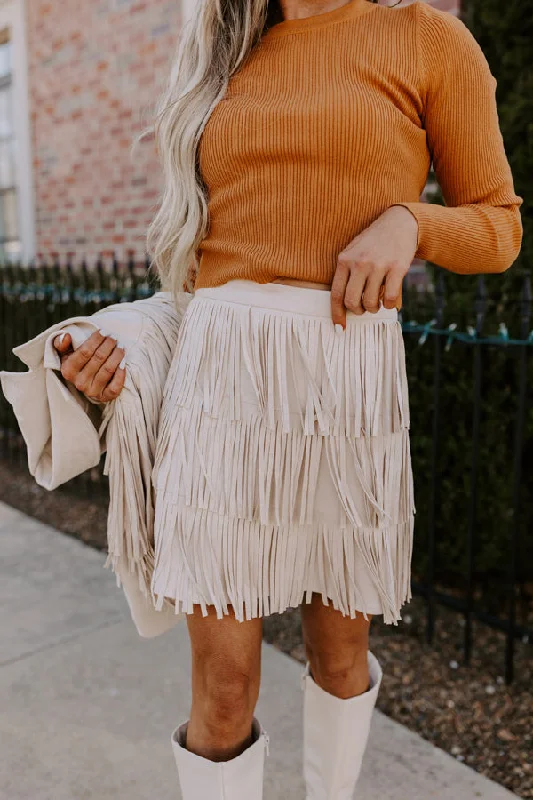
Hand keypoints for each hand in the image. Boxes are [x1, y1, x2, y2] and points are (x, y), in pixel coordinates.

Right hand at [53, 328, 126, 402]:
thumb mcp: (65, 352)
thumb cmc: (76, 362)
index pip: (85, 352)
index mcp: (68, 370)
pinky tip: (123, 363)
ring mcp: (92, 391)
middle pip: (98, 358)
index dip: (96, 340)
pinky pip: (115, 386)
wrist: (85, 381)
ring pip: (108, 369)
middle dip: (109, 345)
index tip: (104, 332)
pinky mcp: (104, 397)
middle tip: (114, 337)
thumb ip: (61, 343)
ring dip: (117, 355)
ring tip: (121, 346)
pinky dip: (121, 374)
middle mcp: (79, 382)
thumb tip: (66, 336)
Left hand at [331, 205, 418, 327]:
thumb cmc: (374, 242)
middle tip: (364, 309)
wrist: (400, 223)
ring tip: (377, 303)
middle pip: (352, 301)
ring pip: (370, 302)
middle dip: (358, 311)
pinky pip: (389, 297)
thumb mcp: (354, 252)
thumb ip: (347, 275)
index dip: (337, 314)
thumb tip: (344, 306)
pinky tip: (389, 300)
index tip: (340, 328)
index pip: (336, 294)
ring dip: (374, 308)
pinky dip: (389, 304)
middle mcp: (359, 263)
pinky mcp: (397, 267)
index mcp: (345, 260)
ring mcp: (378, 265)